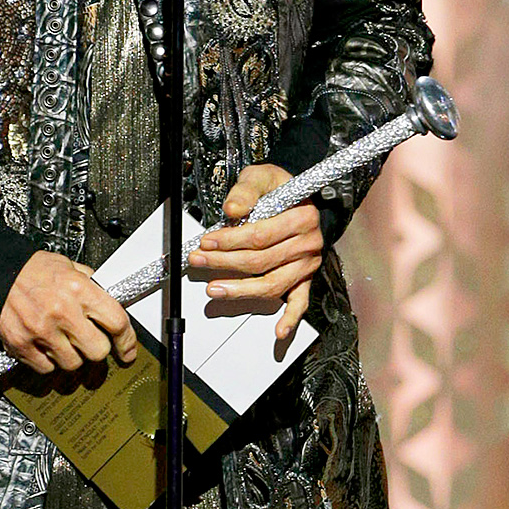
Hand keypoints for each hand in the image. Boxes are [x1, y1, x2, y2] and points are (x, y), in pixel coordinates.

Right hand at [0, 250, 137, 374]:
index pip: (116, 322)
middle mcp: (62, 311)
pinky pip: (47, 369)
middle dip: (96, 348)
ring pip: (73, 364)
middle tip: (89, 340)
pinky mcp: (23, 346)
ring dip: (72, 356)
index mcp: (78, 289)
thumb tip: (112, 300)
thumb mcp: (68, 266)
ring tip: (62, 340)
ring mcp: (42, 331)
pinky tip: (45, 345)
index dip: (127, 340)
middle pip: (97, 351)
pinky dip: (49, 362)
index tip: (127, 349)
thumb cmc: (32, 270)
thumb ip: (92, 284)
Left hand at [186, 163, 322, 340]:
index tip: (207, 242)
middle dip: (226, 263)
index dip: (230, 240)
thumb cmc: (280, 187)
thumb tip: (232, 209)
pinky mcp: (305, 277)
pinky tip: (279, 331)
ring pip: (273, 284)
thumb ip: (246, 190)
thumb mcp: (261, 176)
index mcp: (301, 216)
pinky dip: (291, 318)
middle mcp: (308, 242)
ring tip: (215, 289)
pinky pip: (301, 301)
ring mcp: (307, 263)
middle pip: (262, 261)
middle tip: (200, 262)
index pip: (261, 235)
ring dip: (242, 290)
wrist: (300, 194)